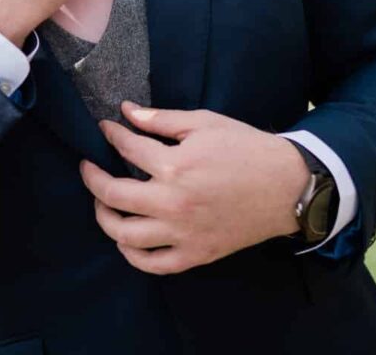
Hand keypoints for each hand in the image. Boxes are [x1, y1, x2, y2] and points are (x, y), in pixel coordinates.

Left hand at [79, 101, 312, 274]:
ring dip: (105, 219)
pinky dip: (133, 256)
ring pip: (126, 236)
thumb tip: (126, 112)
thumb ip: (161, 119)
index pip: (127, 149)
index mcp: (175, 166)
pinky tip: (126, 240)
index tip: (106, 129)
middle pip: (113, 197)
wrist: (287, 186)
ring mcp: (183, 234)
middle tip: (88, 168)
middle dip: (93, 179)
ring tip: (103, 204)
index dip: (111, 135)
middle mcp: (173, 204)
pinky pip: (153, 264)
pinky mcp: (196, 254)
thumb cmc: (247, 149)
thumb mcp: (205, 123)